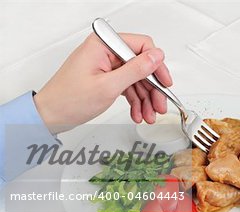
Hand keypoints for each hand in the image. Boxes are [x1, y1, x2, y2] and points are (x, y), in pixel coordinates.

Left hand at [33, 33, 172, 132]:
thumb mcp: (108, 86)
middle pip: (141, 65)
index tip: (165, 83)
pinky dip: (135, 100)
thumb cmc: (69, 100)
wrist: (51, 116)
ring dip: (145, 99)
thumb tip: (156, 56)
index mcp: (103, 44)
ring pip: (137, 78)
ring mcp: (106, 64)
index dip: (156, 66)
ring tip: (148, 115)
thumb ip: (135, 70)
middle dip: (152, 89)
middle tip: (159, 105)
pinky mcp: (106, 76)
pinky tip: (138, 113)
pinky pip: (128, 86)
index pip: (142, 46)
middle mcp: (105, 51)